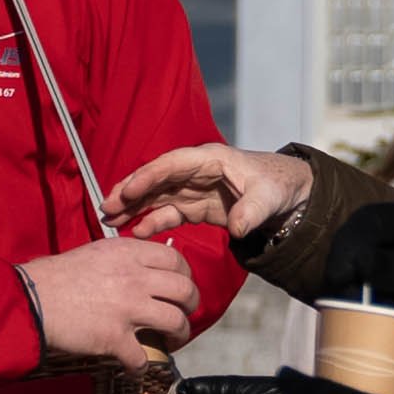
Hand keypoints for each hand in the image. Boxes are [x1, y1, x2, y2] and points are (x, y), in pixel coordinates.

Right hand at [18, 236, 200, 363]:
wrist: (31, 298)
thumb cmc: (56, 276)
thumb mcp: (96, 253)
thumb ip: (124, 260)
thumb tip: (144, 271)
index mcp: (130, 253)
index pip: (177, 260)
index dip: (186, 276)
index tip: (181, 288)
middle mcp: (135, 278)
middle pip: (186, 291)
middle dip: (191, 307)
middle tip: (183, 316)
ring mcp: (128, 308)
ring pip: (175, 323)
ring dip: (179, 336)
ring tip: (171, 342)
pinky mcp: (115, 338)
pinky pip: (143, 358)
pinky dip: (141, 367)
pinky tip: (134, 368)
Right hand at [111, 141, 310, 241]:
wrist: (287, 196)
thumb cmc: (277, 187)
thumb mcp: (268, 198)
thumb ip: (252, 212)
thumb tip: (237, 229)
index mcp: (210, 159)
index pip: (171, 164)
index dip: (148, 176)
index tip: (128, 190)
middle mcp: (195, 171)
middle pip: (156, 178)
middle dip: (130, 191)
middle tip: (106, 206)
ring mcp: (193, 189)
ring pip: (156, 195)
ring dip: (133, 207)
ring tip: (109, 220)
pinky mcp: (195, 206)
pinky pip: (167, 213)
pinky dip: (150, 222)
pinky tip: (135, 233)